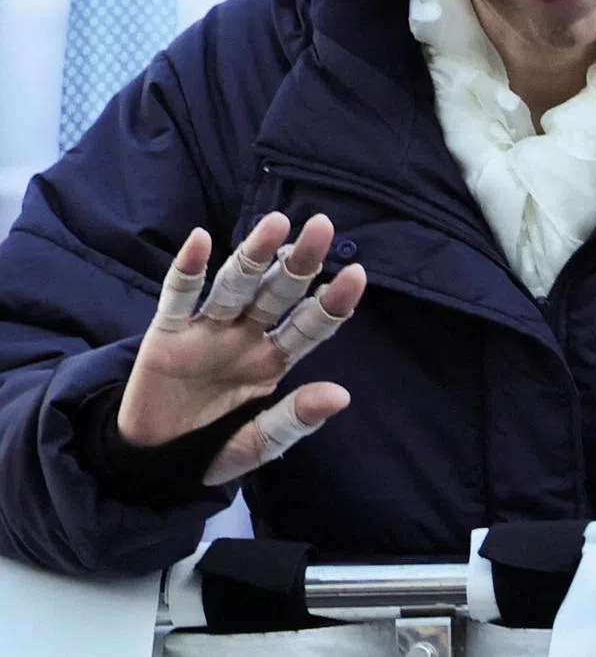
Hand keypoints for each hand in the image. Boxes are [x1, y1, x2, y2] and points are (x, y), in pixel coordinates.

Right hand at [118, 213, 366, 484]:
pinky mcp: (166, 333)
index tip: (356, 274)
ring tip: (277, 223)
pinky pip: (178, 296)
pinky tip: (200, 240)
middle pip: (277, 293)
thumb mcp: (254, 444)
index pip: (310, 326)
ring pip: (235, 285)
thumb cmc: (209, 445)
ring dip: (254, 254)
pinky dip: (187, 269)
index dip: (332, 302)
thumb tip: (341, 396)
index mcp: (273, 360)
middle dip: (300, 262)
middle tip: (322, 226)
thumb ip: (292, 421)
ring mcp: (207, 330)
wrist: (149, 461)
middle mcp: (245, 336)